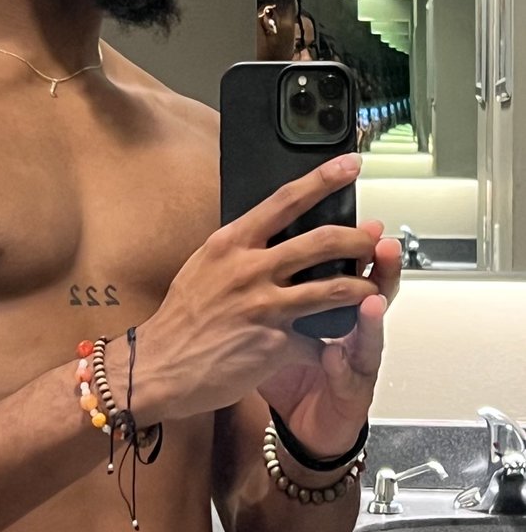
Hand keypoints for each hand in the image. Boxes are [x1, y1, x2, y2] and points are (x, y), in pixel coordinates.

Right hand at [141, 154, 379, 423]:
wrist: (158, 366)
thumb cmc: (181, 318)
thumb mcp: (204, 265)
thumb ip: (239, 248)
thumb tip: (269, 232)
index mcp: (231, 243)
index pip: (285, 200)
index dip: (323, 179)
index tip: (349, 165)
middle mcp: (249, 269)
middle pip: (322, 241)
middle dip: (359, 237)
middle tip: (374, 236)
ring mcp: (263, 306)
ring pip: (334, 288)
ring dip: (363, 288)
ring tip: (373, 288)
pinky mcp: (274, 344)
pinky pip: (316, 338)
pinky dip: (328, 341)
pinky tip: (333, 344)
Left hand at [257, 224, 401, 457]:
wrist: (301, 425)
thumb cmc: (290, 369)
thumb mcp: (279, 323)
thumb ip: (280, 287)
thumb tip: (258, 243)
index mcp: (331, 307)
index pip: (352, 269)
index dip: (358, 244)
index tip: (362, 223)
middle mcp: (352, 330)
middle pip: (375, 292)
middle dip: (378, 268)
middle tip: (378, 244)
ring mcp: (355, 362)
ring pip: (370, 335)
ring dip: (369, 316)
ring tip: (370, 298)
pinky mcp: (351, 394)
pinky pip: (349, 378)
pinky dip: (342, 366)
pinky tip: (336, 355)